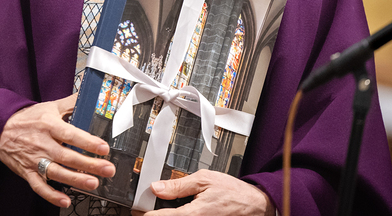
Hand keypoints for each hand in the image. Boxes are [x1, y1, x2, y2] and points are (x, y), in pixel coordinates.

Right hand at [0, 94, 115, 208]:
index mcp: (49, 126)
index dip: (88, 142)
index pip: (71, 134)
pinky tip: (65, 201)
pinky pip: (39, 186)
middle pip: (68, 156)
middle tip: (107, 169)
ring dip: (75, 180)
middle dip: (89, 164)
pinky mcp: (27, 172)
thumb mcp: (50, 106)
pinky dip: (51, 195)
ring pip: (57, 172)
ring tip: (93, 184)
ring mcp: (34, 160)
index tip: (103, 148)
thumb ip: (72, 103)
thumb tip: (91, 96)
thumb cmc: (28, 119)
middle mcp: (43, 144)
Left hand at [138, 170, 274, 215]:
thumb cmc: (234, 192)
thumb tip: (157, 187)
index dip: (145, 214)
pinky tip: (175, 212)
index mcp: (194, 214)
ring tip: (160, 210)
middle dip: (155, 215)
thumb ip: (179, 184)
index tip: (137, 211)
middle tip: (144, 210)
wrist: (255, 205)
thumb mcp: (205, 180)